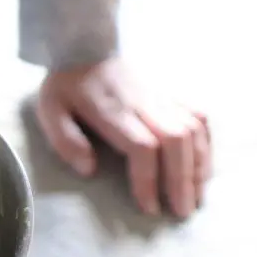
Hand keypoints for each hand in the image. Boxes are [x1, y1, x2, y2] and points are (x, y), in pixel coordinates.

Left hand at [36, 57, 210, 217]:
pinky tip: (203, 167)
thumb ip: (66, 141)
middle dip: (182, 180)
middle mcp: (144, 103)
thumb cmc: (66, 85)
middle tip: (182, 212)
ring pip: (193, 130)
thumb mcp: (51, 111)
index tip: (149, 207)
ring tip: (196, 196)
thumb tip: (88, 170)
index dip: (149, 179)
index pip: (142, 147)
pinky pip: (199, 117)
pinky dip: (206, 144)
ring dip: (198, 166)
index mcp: (113, 111)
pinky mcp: (170, 93)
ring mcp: (161, 97)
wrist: (86, 45)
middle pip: (176, 142)